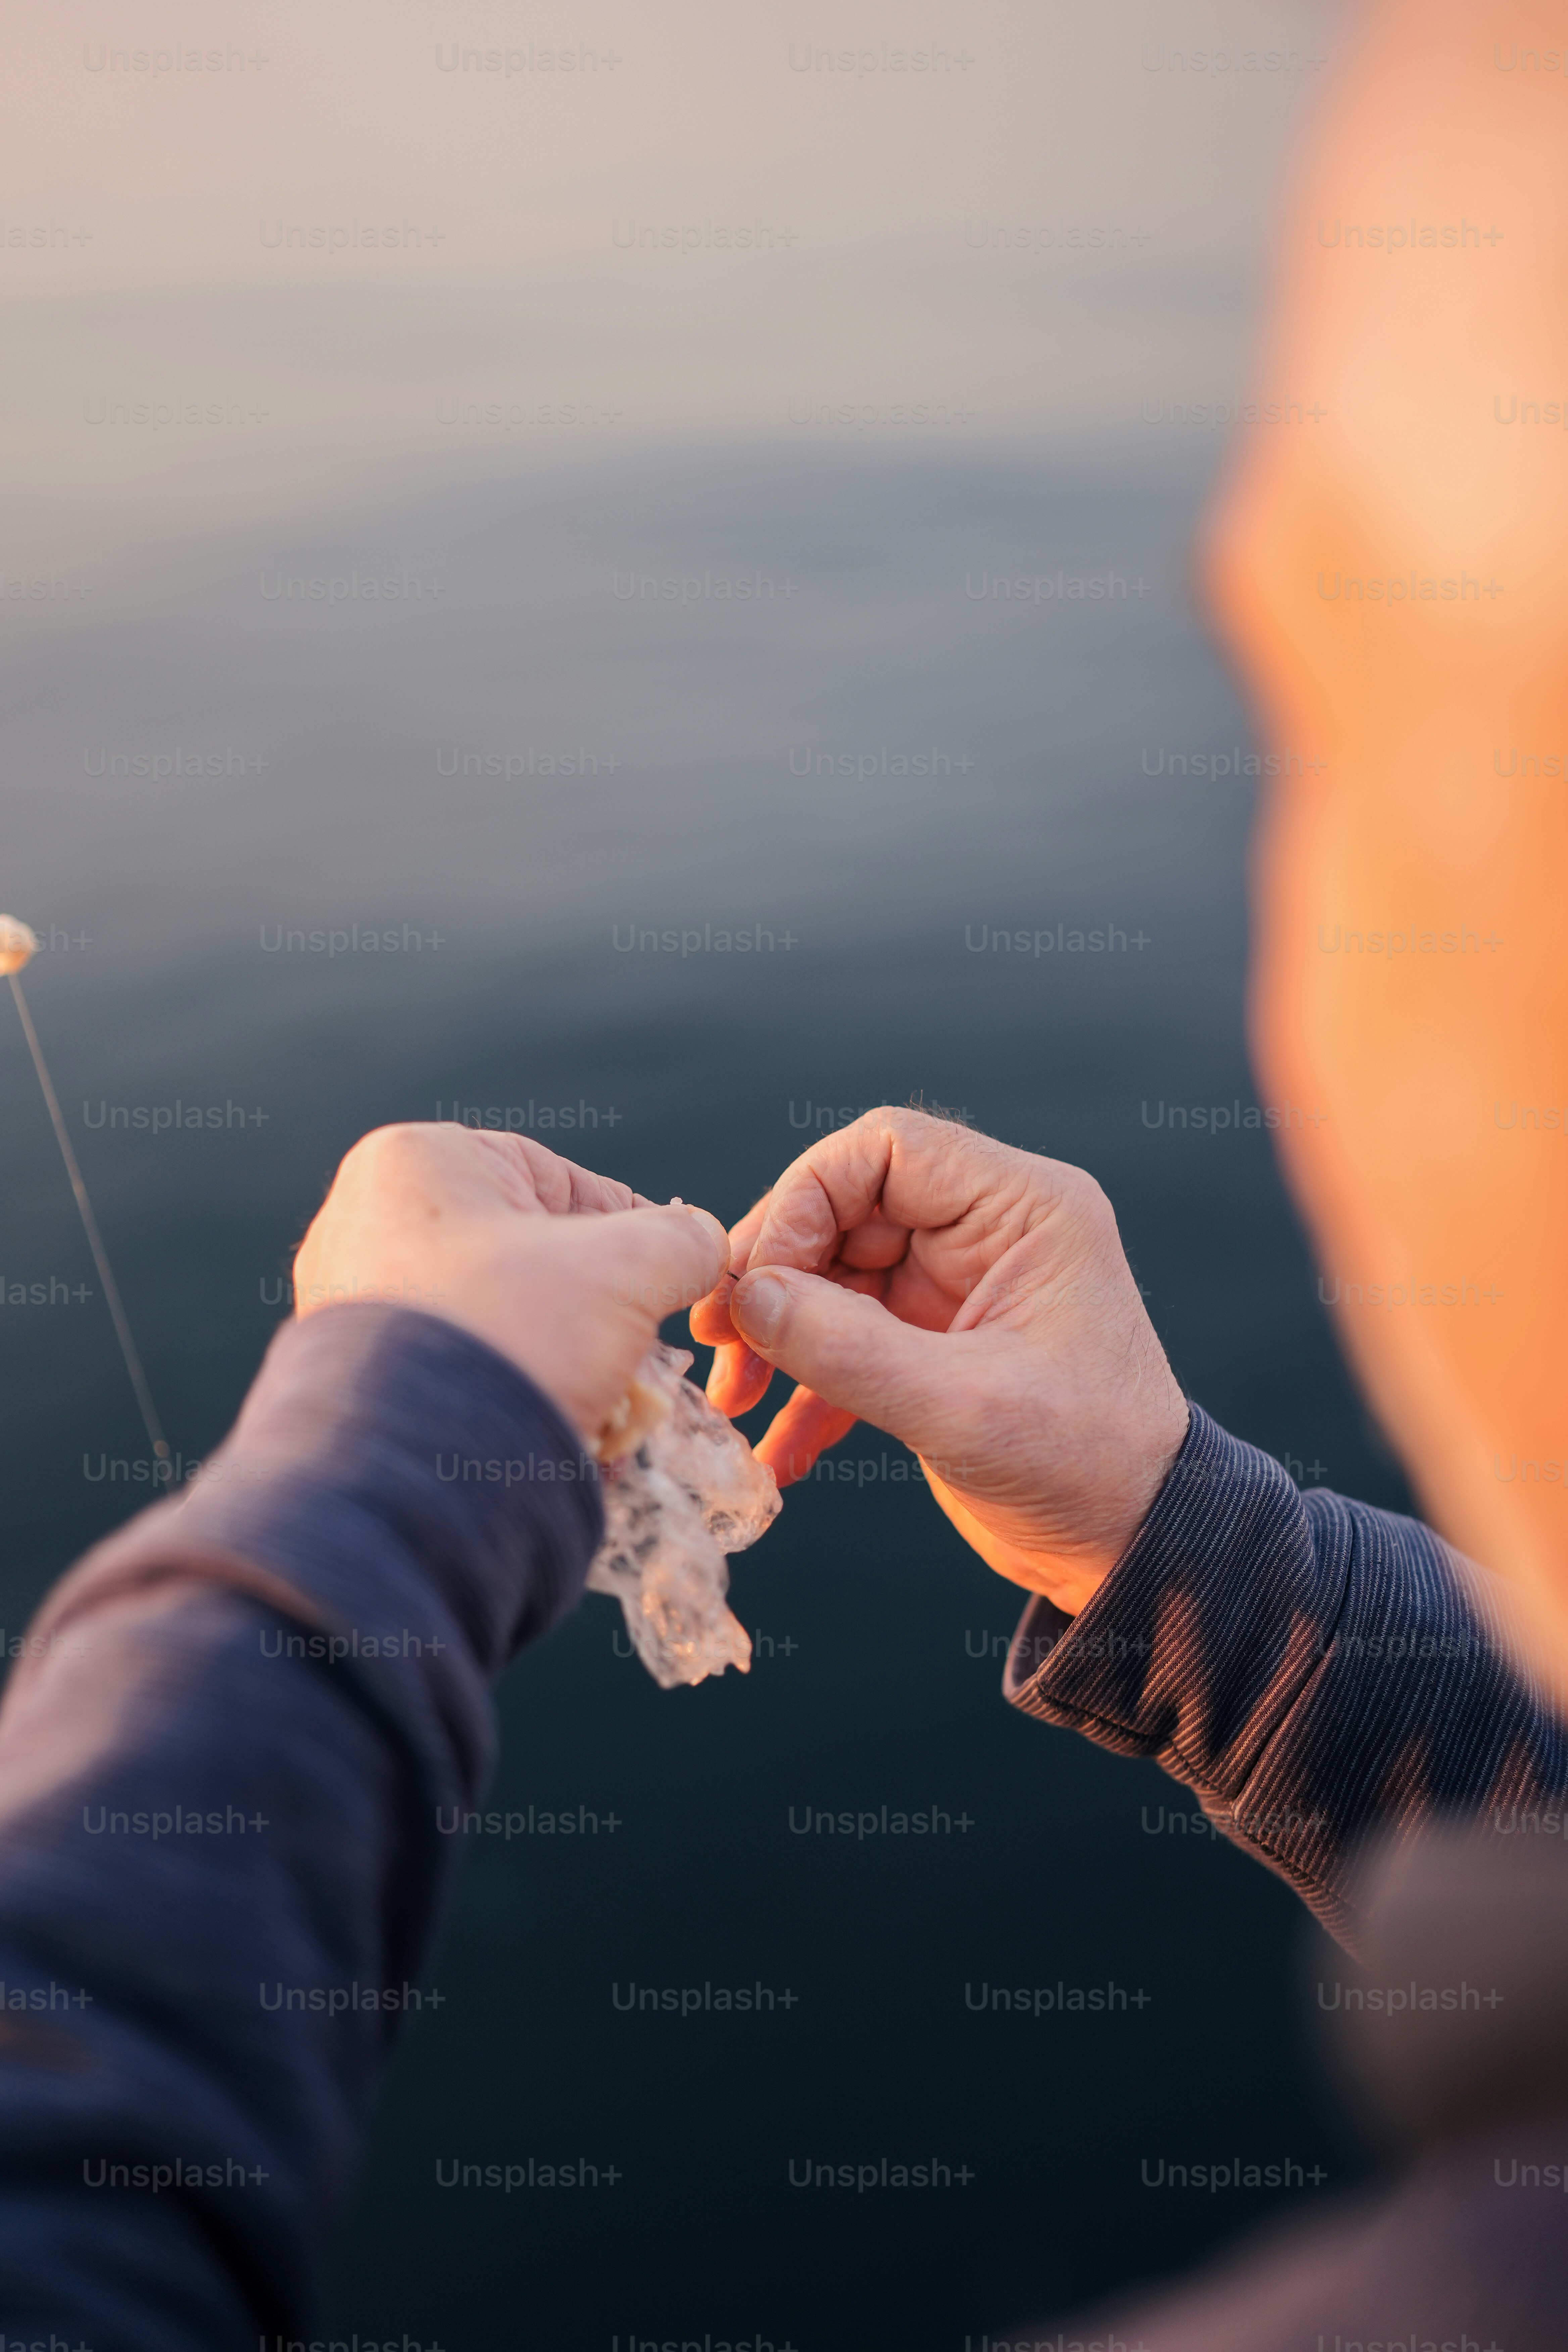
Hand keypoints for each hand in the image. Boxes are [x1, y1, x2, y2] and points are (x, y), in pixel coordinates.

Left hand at [291, 1124, 726, 1442]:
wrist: (409, 1477)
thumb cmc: (510, 1339)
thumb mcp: (623, 1271)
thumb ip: (681, 1239)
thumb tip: (704, 1241)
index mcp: (418, 1161)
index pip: (559, 1179)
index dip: (631, 1229)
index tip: (667, 1280)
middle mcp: (364, 1221)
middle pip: (526, 1252)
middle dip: (593, 1309)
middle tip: (635, 1353)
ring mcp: (350, 1303)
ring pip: (496, 1315)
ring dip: (559, 1357)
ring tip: (601, 1403)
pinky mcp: (351, 1375)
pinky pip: (453, 1368)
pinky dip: (506, 1392)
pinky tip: (550, 1430)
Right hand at [689, 1109, 1188, 1614]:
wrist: (1136, 1548)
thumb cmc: (1087, 1468)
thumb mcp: (964, 1410)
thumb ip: (847, 1350)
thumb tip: (747, 1299)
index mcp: (1023, 1210)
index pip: (886, 1150)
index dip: (806, 1199)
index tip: (759, 1278)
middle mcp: (989, 1232)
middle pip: (845, 1210)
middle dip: (776, 1277)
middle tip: (720, 1343)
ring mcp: (958, 1288)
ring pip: (834, 1276)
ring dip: (778, 1337)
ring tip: (733, 1403)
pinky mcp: (935, 1344)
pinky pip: (849, 1337)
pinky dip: (808, 1387)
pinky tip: (779, 1449)